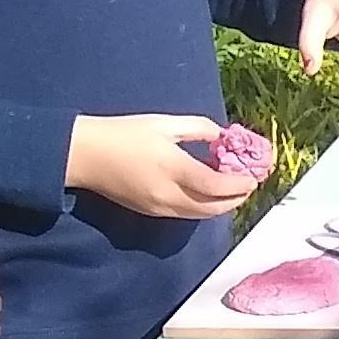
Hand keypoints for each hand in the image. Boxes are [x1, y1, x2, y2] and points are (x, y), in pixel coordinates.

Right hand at [67, 113, 259, 221]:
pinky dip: (203, 206)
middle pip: (213, 207)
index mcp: (173, 169)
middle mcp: (168, 194)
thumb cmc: (122, 134)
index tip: (253, 177)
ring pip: (200, 215)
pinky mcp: (151, 212)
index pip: (217, 186)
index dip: (239, 184)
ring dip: (221, 206)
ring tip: (233, 190)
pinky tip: (207, 192)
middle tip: (248, 185)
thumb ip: (197, 128)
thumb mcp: (163, 123)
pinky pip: (186, 214)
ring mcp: (159, 207)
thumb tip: (221, 135)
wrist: (84, 156)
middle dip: (236, 199)